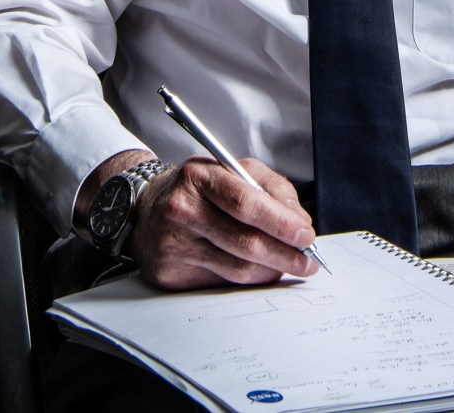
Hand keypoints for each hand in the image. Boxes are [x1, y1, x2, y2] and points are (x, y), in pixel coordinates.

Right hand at [130, 155, 320, 289]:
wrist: (145, 209)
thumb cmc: (196, 189)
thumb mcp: (232, 170)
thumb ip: (270, 189)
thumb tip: (298, 222)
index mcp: (198, 177)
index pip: (246, 203)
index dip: (281, 222)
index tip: (306, 235)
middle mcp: (182, 210)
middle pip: (244, 242)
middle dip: (285, 255)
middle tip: (307, 260)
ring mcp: (173, 245)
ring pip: (237, 269)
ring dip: (271, 270)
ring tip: (288, 265)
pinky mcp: (170, 273)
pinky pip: (222, 283)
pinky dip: (248, 279)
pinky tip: (259, 270)